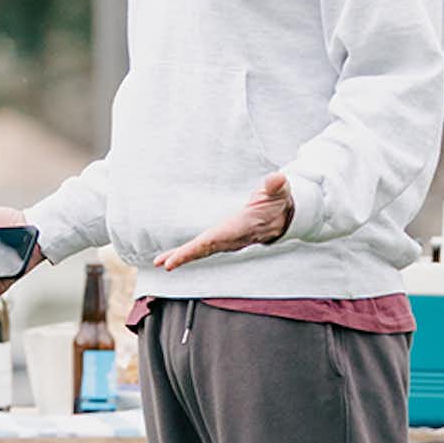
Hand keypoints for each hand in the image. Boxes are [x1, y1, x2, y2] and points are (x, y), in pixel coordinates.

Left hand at [158, 172, 294, 270]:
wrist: (284, 218)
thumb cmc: (278, 202)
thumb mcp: (279, 192)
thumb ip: (276, 186)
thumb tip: (277, 179)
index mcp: (241, 228)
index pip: (216, 239)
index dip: (197, 248)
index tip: (180, 257)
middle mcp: (232, 238)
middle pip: (205, 249)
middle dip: (185, 256)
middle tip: (164, 263)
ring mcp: (227, 241)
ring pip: (201, 250)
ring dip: (181, 256)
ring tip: (159, 262)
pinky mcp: (223, 239)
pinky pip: (202, 248)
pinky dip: (186, 253)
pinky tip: (171, 257)